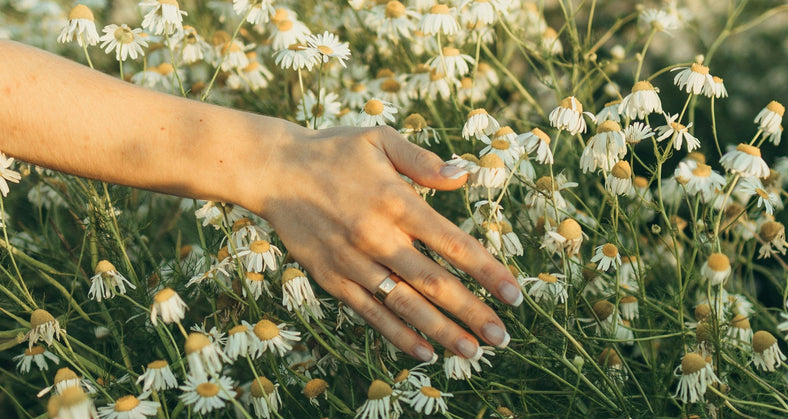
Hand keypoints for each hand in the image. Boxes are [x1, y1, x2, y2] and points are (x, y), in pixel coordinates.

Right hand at [236, 124, 521, 361]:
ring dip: (441, 332)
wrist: (273, 170)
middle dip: (472, 312)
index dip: (487, 271)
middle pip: (434, 283)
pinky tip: (424, 351)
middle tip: (502, 337)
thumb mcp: (380, 140)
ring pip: (404, 305)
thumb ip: (423, 160)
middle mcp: (377, 237)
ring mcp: (353, 262)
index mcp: (396, 202)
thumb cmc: (334, 151)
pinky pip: (370, 313)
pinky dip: (397, 335)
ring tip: (471, 353)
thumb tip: (464, 175)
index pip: (453, 243)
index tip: (514, 294)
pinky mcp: (332, 278)